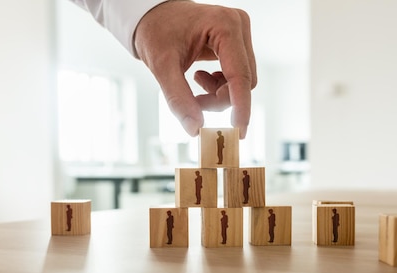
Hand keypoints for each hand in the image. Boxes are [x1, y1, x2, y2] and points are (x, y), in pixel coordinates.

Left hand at [134, 1, 256, 137]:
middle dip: (220, 100)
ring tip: (195, 86)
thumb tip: (195, 129)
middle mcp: (238, 26)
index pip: (240, 76)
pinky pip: (238, 76)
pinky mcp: (237, 42)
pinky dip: (221, 86)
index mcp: (225, 26)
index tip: (239, 132)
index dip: (241, 107)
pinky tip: (201, 78)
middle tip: (195, 103)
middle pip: (243, 82)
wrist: (153, 15)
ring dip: (220, 94)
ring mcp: (240, 34)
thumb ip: (179, 99)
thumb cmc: (156, 31)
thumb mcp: (162, 66)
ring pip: (242, 82)